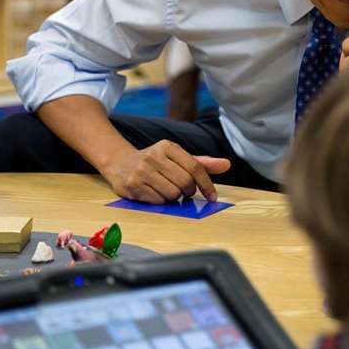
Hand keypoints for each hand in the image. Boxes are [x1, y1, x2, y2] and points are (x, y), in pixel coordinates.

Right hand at [102, 140, 230, 203]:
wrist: (121, 164)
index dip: (207, 184)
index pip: (195, 167)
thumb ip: (202, 163)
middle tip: (184, 192)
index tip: (213, 197)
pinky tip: (154, 193)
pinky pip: (158, 201)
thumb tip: (227, 164)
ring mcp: (142, 170)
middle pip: (185, 182)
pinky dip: (161, 201)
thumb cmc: (156, 163)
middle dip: (188, 192)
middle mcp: (154, 155)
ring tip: (166, 190)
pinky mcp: (133, 185)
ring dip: (174, 197)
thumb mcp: (178, 158)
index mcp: (168, 146)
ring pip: (172, 194)